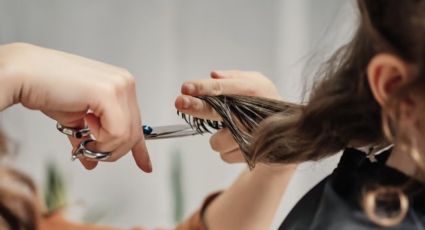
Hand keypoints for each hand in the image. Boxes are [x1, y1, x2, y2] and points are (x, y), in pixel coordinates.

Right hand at [0, 43, 150, 171]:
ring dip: (102, 146)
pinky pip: (116, 132)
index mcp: (120, 86)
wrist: (24, 75)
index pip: (137, 123)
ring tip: (82, 135)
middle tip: (88, 150)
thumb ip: (89, 138)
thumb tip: (92, 162)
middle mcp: (125, 83)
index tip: (145, 166)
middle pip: (133, 134)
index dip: (140, 149)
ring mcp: (119, 86)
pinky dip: (100, 139)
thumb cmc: (46, 90)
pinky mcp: (108, 93)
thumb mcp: (76, 119)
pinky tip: (84, 122)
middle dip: (111, 151)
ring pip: (126, 136)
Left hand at [175, 70, 280, 162]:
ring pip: (217, 142)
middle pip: (218, 111)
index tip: (185, 87)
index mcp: (255, 90)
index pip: (224, 87)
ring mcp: (254, 137)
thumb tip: (213, 75)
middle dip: (196, 107)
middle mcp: (254, 113)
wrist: (287, 138)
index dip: (203, 87)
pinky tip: (240, 144)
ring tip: (232, 133)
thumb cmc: (264, 104)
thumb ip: (234, 77)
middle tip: (180, 102)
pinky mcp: (253, 155)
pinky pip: (225, 156)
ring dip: (218, 139)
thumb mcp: (254, 83)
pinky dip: (228, 151)